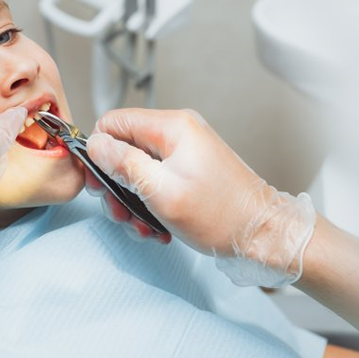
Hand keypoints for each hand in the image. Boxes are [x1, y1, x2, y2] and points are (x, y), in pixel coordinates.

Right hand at [86, 108, 315, 287]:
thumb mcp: (161, 191)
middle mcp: (178, 133)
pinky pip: (154, 180)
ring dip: (131, 200)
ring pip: (136, 168)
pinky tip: (157, 225)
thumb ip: (123, 163)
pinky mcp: (188, 170)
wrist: (264, 235)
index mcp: (172, 127)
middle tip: (120, 211)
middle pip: (123, 147)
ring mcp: (184, 152)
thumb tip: (94, 144)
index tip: (99, 182)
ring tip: (142, 225)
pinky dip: (149, 203)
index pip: (114, 122)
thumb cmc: (222, 215)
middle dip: (115, 183)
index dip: (99, 151)